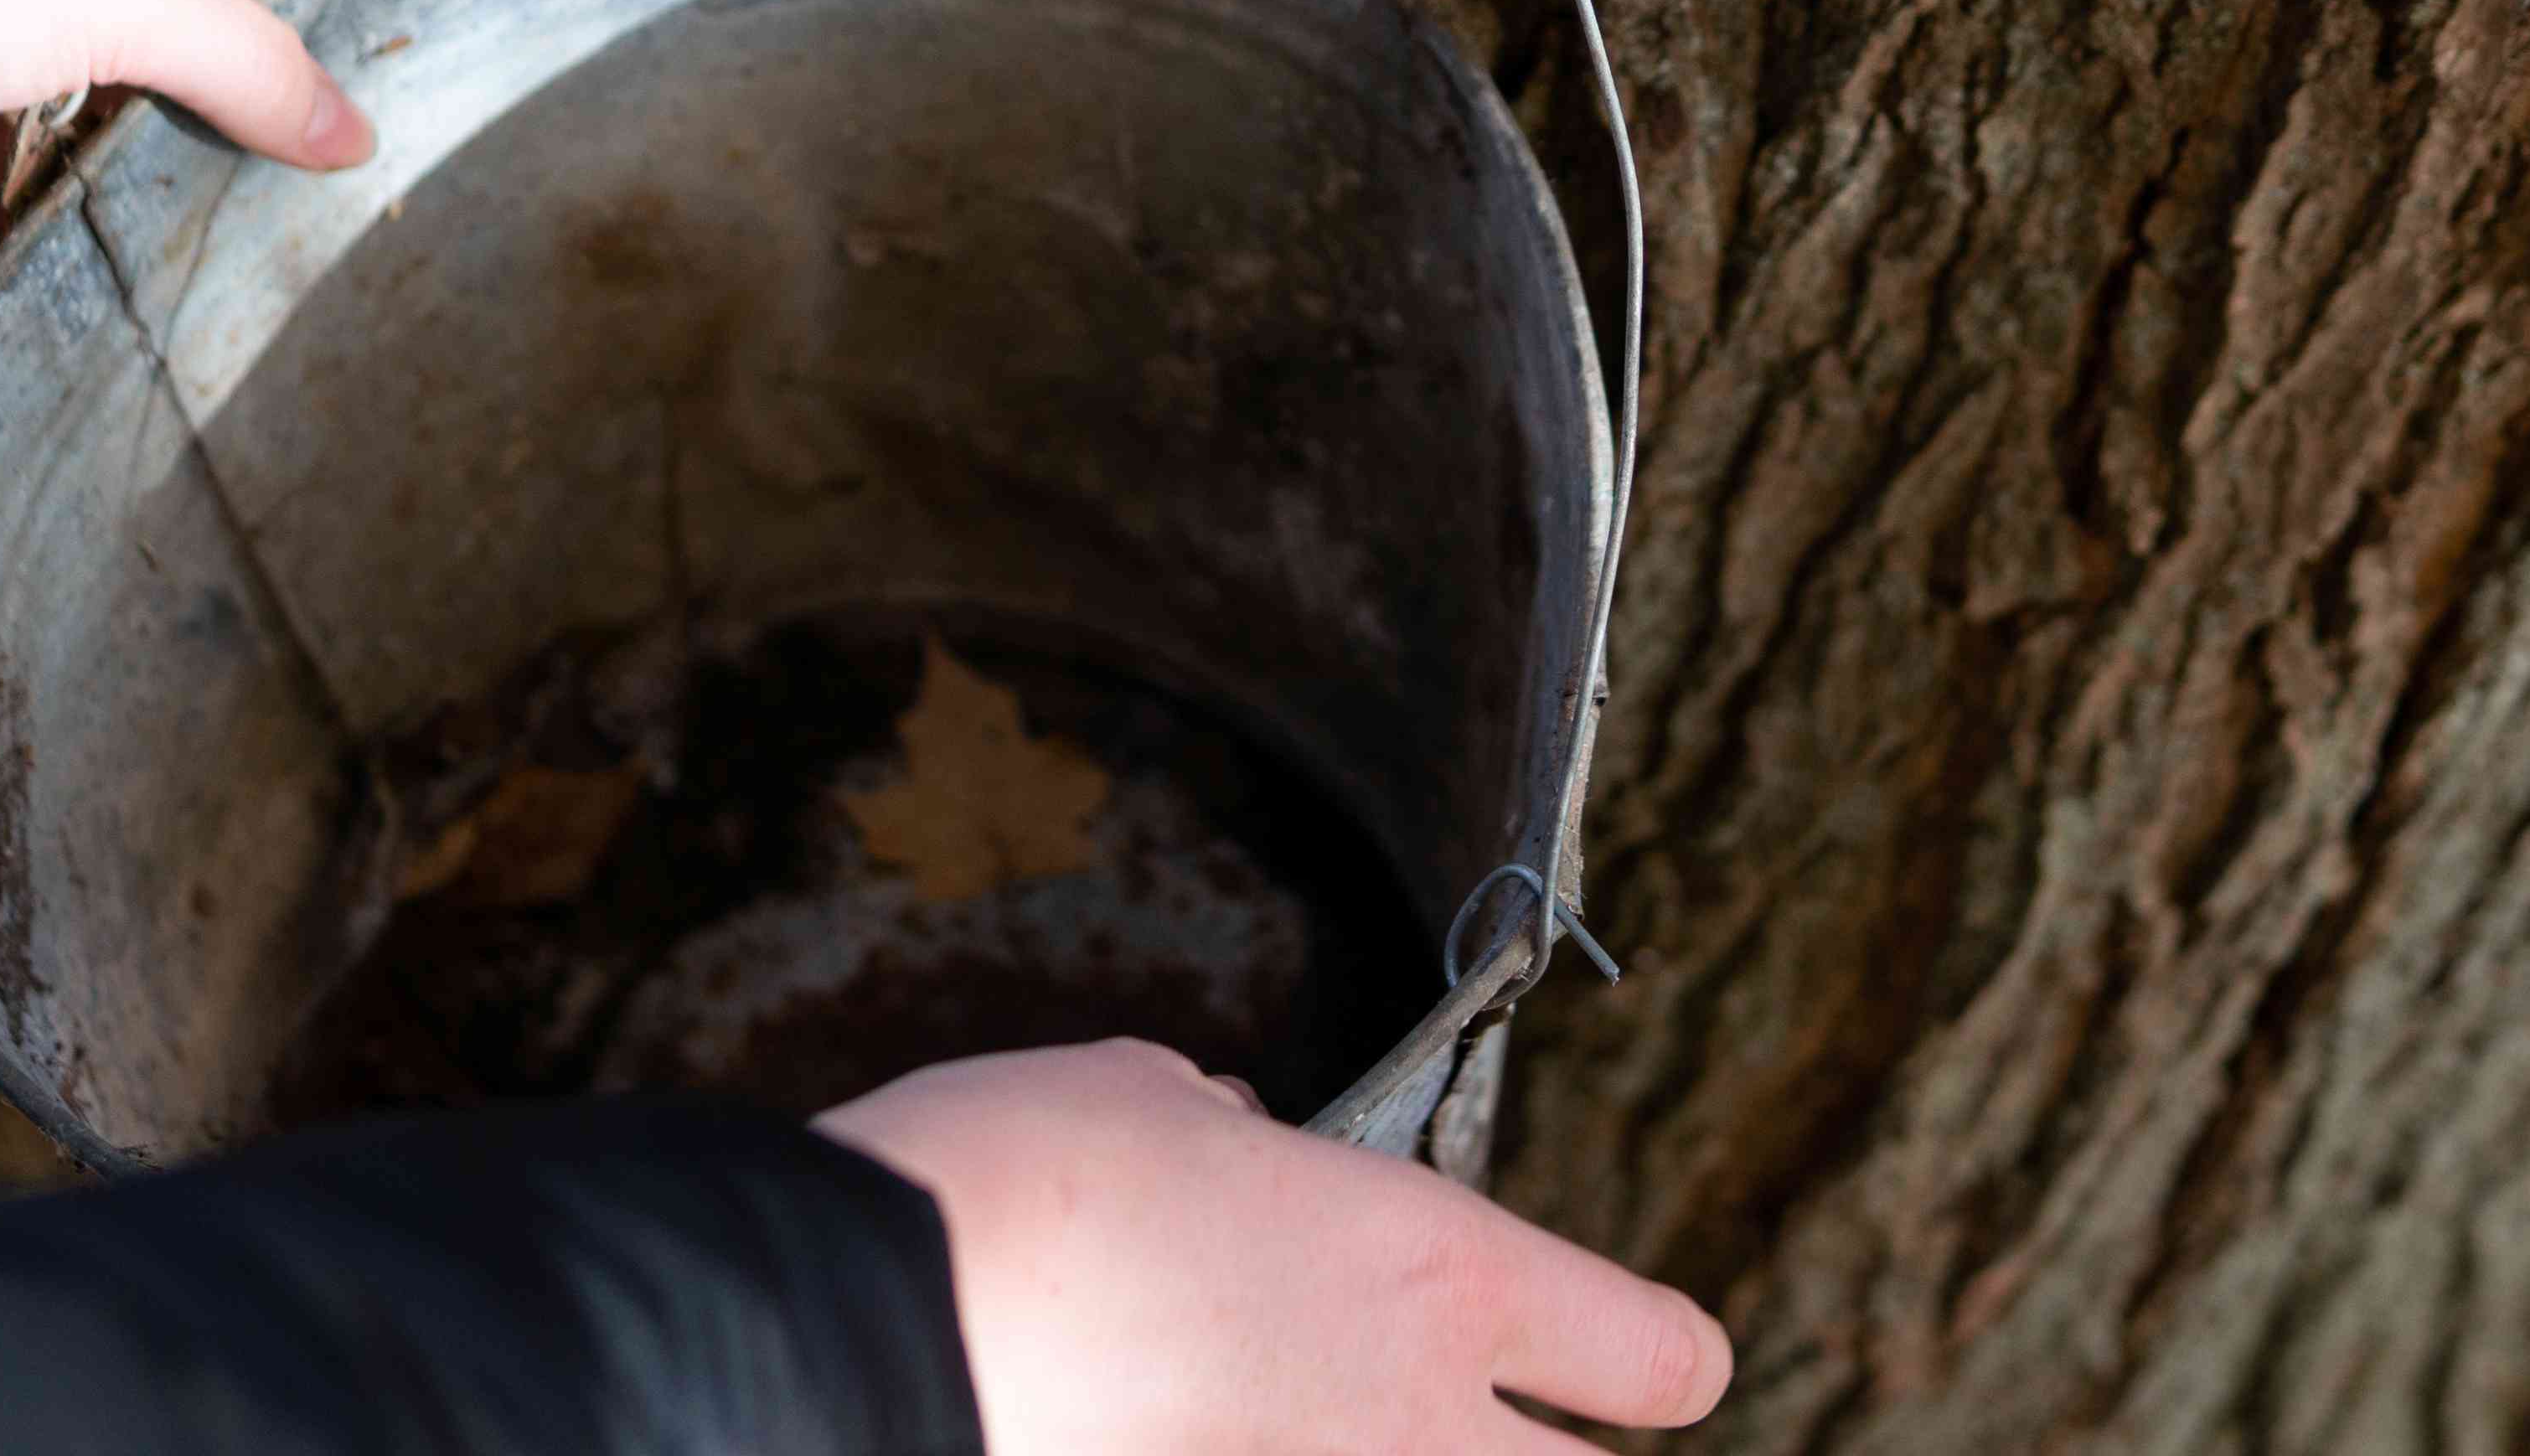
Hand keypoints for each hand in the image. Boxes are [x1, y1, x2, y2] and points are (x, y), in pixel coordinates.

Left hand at [0, 0, 376, 214]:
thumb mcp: (128, 1)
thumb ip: (251, 66)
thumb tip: (350, 136)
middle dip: (250, 32)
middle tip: (331, 115)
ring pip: (91, 48)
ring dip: (151, 118)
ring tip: (246, 194)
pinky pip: (1, 125)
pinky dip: (50, 174)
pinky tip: (114, 235)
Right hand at [816, 1039, 1728, 1452]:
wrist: (873, 1337)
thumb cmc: (1012, 1188)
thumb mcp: (1148, 1106)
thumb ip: (1232, 1147)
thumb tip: (1237, 1156)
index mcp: (1433, 1276)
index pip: (1649, 1355)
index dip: (1656, 1359)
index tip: (1648, 1368)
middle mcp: (1414, 1433)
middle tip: (1506, 1434)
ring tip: (1319, 1420)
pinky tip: (1185, 1428)